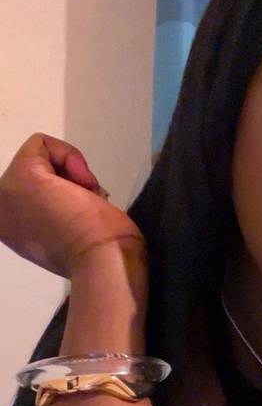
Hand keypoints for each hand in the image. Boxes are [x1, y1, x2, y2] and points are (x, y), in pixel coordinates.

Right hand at [0, 133, 146, 278]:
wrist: (106, 263)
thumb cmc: (101, 252)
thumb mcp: (69, 233)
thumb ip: (55, 215)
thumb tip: (68, 199)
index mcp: (10, 228)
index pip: (34, 189)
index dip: (66, 191)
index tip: (82, 211)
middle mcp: (0, 212)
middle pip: (35, 171)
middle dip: (67, 181)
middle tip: (86, 205)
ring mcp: (6, 194)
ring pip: (38, 159)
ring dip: (70, 174)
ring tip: (85, 200)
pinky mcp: (23, 177)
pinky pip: (40, 143)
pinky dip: (70, 155)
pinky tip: (84, 186)